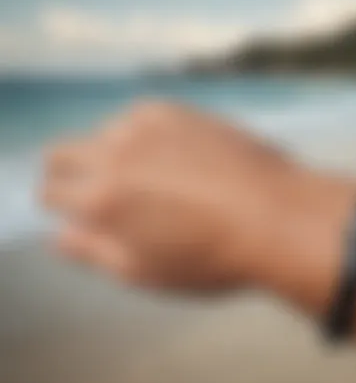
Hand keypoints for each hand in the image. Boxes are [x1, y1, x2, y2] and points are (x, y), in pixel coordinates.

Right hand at [43, 102, 353, 309]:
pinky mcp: (180, 110)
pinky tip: (173, 157)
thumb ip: (91, 253)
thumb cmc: (213, 257)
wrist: (279, 218)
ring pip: (105, 134)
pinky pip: (141, 117)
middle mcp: (117, 154)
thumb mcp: (145, 272)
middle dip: (69, 173)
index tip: (77, 211)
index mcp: (102, 199)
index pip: (50, 191)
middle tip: (101, 194)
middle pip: (61, 153)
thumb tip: (58, 235)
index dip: (60, 204)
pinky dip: (144, 135)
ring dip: (114, 154)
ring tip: (153, 180)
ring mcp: (149, 125)